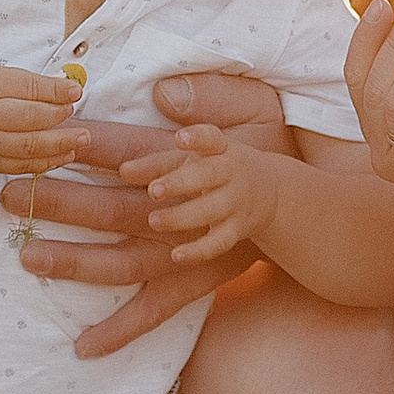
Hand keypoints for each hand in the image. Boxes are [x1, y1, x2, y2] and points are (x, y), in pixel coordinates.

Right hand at [0, 63, 85, 178]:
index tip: (76, 90)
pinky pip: (17, 166)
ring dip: (59, 144)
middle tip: (79, 116)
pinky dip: (43, 163)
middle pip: (29, 120)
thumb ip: (23, 82)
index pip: (26, 87)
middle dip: (60, 118)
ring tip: (81, 139)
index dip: (55, 90)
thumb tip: (64, 87)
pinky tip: (61, 156)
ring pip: (27, 148)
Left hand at [0, 68, 285, 354]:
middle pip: (114, 208)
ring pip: (123, 260)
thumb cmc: (260, 147)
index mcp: (185, 163)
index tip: (43, 144)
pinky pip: (152, 312)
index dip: (85, 148)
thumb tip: (167, 94)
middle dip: (60, 203)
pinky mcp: (190, 283)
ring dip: (76, 260)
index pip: (126, 150)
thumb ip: (207, 98)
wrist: (291, 203)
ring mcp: (182, 252)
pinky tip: (83, 346)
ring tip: (29, 257)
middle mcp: (180, 211)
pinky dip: (119, 331)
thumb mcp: (248, 107)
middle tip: (10, 195)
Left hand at [142, 123, 278, 266]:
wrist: (271, 192)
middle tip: (153, 190)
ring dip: (183, 217)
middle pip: (208, 175)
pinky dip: (199, 250)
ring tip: (154, 220)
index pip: (212, 138)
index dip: (198, 137)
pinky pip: (219, 242)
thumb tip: (123, 170)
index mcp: (220, 150)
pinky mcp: (236, 230)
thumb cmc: (216, 169)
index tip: (180, 138)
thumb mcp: (192, 158)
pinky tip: (176, 256)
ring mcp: (235, 203)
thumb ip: (157, 163)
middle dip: (181, 182)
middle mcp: (230, 174)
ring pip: (212, 210)